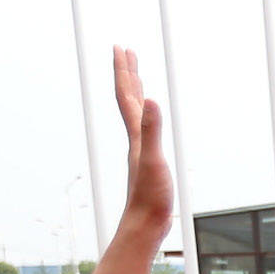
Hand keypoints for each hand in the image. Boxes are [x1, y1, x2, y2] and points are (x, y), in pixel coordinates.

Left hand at [110, 46, 172, 235]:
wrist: (144, 226)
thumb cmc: (150, 197)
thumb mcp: (154, 159)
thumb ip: (152, 129)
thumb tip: (149, 99)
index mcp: (136, 135)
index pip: (126, 95)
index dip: (123, 71)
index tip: (121, 48)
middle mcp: (135, 140)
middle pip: (128, 100)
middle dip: (128, 74)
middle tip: (127, 52)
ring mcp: (140, 151)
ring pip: (135, 114)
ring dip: (135, 93)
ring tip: (138, 78)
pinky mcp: (147, 164)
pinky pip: (145, 131)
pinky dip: (146, 118)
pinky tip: (149, 121)